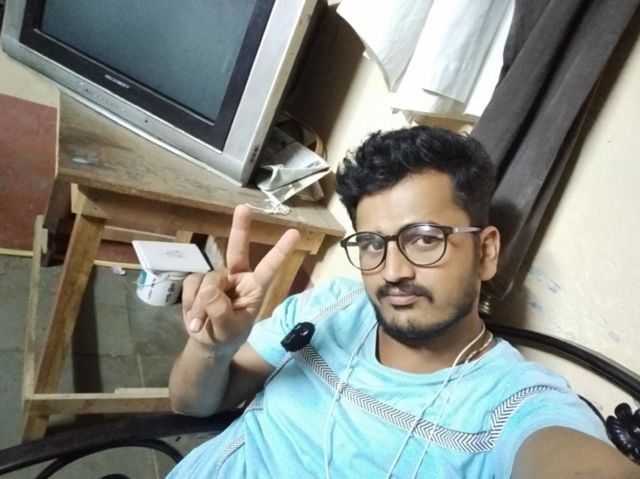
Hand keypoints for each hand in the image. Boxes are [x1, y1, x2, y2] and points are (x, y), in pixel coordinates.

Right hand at [181, 205, 300, 351]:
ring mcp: (218, 278)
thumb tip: (209, 288)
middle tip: (244, 207)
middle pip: (238, 250)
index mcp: (254, 288)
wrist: (207, 344)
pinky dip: (189, 303)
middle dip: (240, 228)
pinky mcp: (199, 281)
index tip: (294, 233)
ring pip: (207, 279)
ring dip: (199, 304)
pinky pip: (191, 284)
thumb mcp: (228, 330)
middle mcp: (238, 277)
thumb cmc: (227, 336)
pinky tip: (193, 319)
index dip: (280, 251)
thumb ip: (221, 312)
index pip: (269, 268)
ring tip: (200, 325)